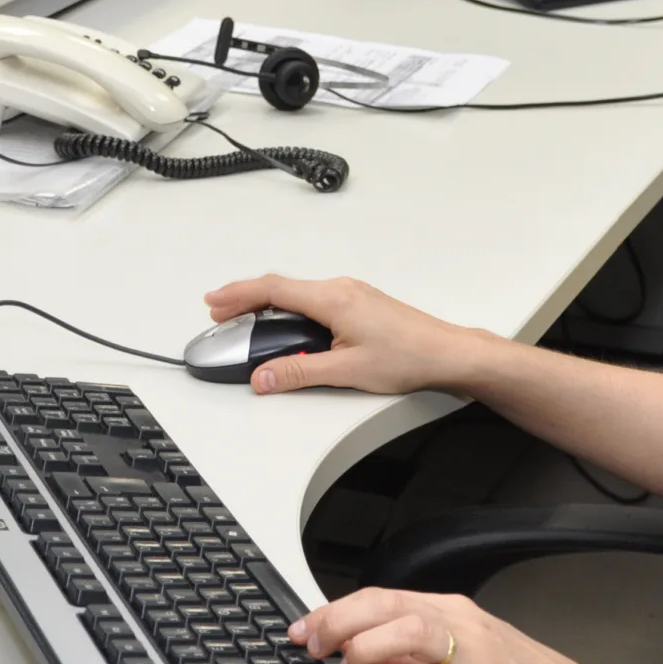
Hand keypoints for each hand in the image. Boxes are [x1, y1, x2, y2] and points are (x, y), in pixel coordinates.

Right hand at [204, 274, 493, 395]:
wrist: (447, 353)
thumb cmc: (408, 357)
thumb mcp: (347, 371)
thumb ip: (300, 371)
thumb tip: (264, 376)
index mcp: (332, 299)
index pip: (274, 290)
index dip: (239, 294)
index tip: (215, 301)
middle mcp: (340, 289)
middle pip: (282, 287)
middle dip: (247, 298)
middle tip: (221, 311)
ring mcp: (351, 293)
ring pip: (298, 292)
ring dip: (269, 303)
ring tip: (247, 320)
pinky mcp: (360, 303)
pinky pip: (315, 298)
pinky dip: (291, 307)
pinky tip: (287, 323)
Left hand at [292, 587, 617, 663]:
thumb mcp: (454, 661)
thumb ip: (405, 658)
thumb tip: (352, 654)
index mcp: (449, 612)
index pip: (380, 597)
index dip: (335, 609)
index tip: (302, 629)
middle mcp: (463, 625)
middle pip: (391, 605)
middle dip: (342, 620)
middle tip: (313, 645)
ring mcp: (482, 657)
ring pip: (416, 631)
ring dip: (372, 647)